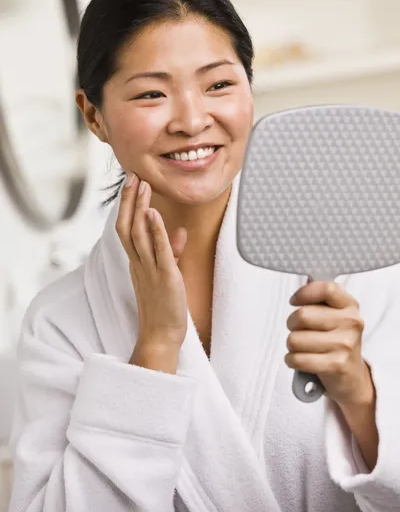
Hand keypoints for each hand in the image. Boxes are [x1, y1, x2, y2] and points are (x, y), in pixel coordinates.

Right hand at [116, 172, 187, 368]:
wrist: (161, 335)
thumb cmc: (164, 306)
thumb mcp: (167, 273)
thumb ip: (171, 251)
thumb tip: (178, 231)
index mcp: (137, 262)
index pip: (127, 228)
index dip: (128, 206)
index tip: (132, 185)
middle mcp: (139, 263)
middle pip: (126, 226)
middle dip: (128, 200)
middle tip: (131, 176)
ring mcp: (150, 270)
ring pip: (137, 234)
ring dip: (139, 208)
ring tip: (142, 186)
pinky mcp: (165, 278)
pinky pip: (158, 251)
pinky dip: (156, 231)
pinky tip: (154, 213)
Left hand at [285, 280, 372, 406]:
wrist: (351, 376)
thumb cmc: (334, 340)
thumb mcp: (334, 315)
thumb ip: (319, 299)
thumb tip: (302, 284)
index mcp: (350, 305)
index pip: (325, 288)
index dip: (303, 293)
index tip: (294, 302)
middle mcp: (352, 322)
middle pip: (302, 316)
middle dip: (291, 324)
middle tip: (297, 330)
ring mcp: (346, 344)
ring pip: (295, 339)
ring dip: (291, 345)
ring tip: (302, 348)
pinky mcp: (337, 365)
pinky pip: (297, 359)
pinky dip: (291, 360)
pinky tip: (298, 360)